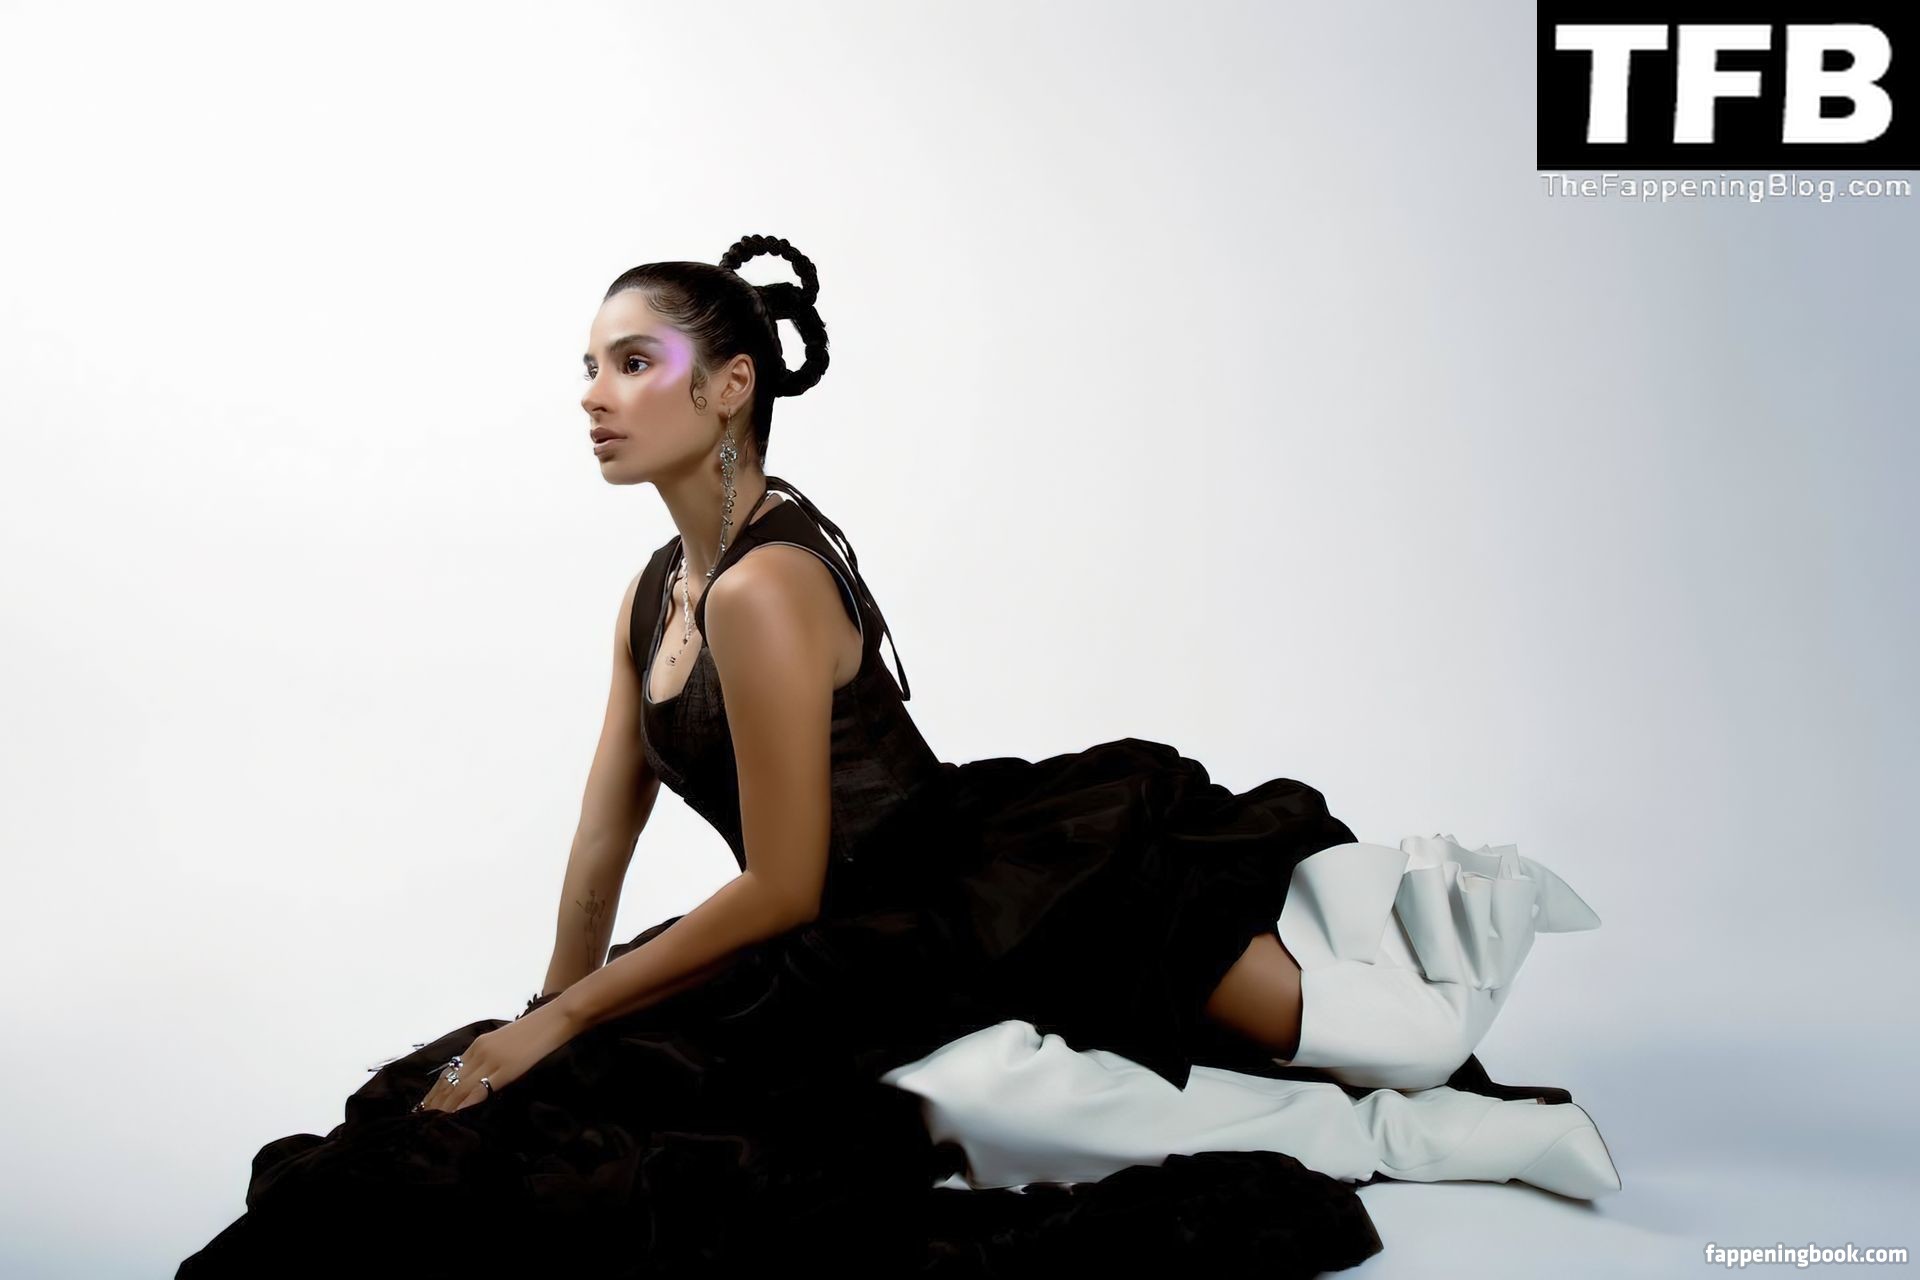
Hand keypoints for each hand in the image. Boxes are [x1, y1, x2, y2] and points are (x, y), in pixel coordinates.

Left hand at [413, 1003, 573, 1113]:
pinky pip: (481, 1089)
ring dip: (445, 1107)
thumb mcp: (506, 1042)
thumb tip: (480, 1076)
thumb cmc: (535, 1031)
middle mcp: (479, 1052)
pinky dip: (466, 1104)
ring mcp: (492, 1060)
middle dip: (434, 1103)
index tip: (423, 1107)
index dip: (435, 1092)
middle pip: (450, 1082)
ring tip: (432, 1122)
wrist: (555, 1018)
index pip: (449, 1073)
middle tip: (420, 1120)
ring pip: (460, 1088)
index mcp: (478, 1045)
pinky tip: (458, 1115)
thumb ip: (490, 1057)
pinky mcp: (506, 1069)